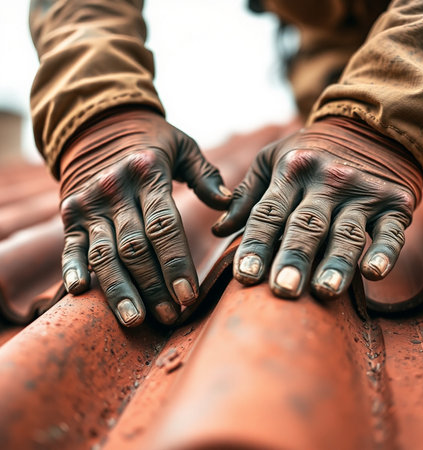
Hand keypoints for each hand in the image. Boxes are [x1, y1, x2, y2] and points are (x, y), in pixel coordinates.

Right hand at [60, 108, 230, 325]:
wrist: (98, 124)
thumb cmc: (150, 141)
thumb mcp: (182, 145)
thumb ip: (206, 174)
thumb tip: (229, 203)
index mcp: (148, 173)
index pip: (164, 225)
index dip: (176, 263)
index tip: (189, 296)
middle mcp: (114, 189)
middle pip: (135, 247)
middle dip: (154, 286)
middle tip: (170, 316)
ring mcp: (89, 203)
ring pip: (104, 254)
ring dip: (119, 289)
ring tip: (134, 320)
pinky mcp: (70, 214)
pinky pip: (70, 245)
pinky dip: (72, 269)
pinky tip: (80, 293)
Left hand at [213, 117, 422, 299]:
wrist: (371, 127)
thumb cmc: (311, 152)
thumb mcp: (272, 160)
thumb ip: (247, 195)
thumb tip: (218, 230)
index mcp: (291, 172)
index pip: (269, 213)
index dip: (256, 244)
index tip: (245, 277)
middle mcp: (326, 181)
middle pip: (306, 225)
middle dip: (294, 258)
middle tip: (282, 290)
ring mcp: (362, 192)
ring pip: (346, 232)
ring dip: (335, 262)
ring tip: (324, 291)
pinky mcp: (395, 202)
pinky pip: (392, 230)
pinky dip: (385, 251)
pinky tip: (374, 272)